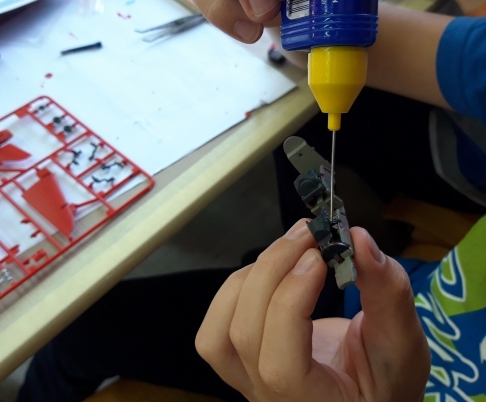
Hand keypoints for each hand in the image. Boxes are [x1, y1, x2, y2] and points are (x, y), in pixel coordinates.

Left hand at [195, 219, 429, 401]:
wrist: (361, 393)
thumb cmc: (386, 378)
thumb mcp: (404, 343)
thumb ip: (388, 293)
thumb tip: (357, 237)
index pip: (280, 367)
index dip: (290, 305)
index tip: (318, 256)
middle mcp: (268, 398)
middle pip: (244, 335)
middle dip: (271, 272)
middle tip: (308, 233)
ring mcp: (245, 381)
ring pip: (218, 331)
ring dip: (250, 276)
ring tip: (290, 249)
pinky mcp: (236, 361)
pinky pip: (215, 327)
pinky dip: (236, 288)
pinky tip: (269, 270)